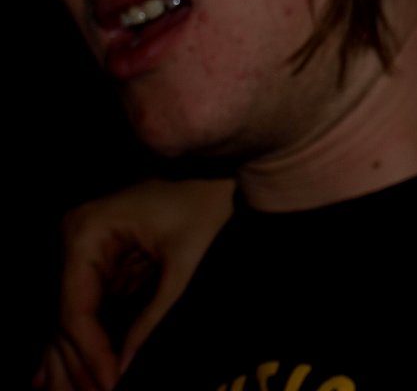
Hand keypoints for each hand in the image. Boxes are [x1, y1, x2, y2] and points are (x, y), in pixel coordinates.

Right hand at [33, 178, 233, 390]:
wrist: (227, 172)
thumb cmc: (209, 207)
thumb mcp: (186, 265)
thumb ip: (154, 318)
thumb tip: (124, 370)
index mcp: (87, 232)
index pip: (76, 310)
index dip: (90, 355)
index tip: (109, 387)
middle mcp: (74, 238)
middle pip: (67, 318)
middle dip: (81, 364)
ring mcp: (84, 249)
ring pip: (72, 318)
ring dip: (78, 360)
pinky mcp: (101, 259)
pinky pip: (87, 307)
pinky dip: (88, 340)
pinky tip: (65, 380)